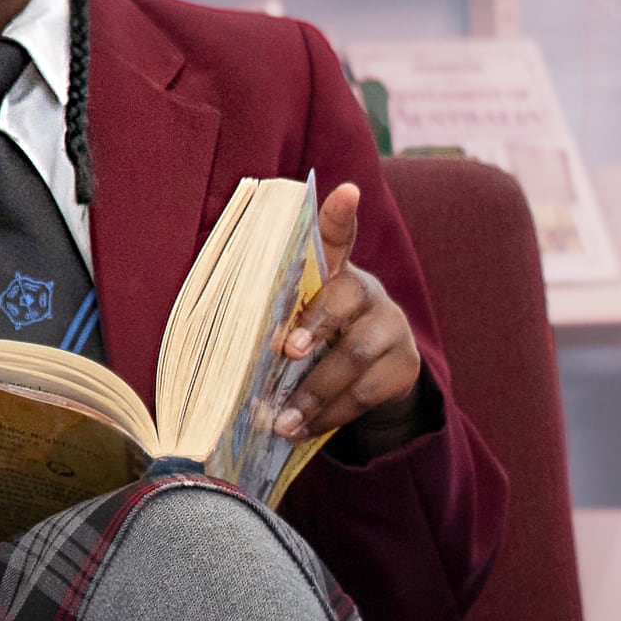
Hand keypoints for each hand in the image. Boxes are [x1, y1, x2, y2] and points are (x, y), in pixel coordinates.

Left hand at [273, 184, 422, 441]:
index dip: (339, 215)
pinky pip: (367, 392)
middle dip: (317, 324)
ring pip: (356, 355)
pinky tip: (303, 429)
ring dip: (315, 390)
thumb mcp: (291, 317)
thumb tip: (215, 330)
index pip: (336, 236)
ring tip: (281, 420)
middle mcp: (366, 291)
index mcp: (332, 272)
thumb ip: (269, 312)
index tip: (345, 191)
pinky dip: (331, 415)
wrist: (369, 376)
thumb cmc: (311, 337)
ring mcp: (391, 328)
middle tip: (290, 351)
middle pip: (346, 299)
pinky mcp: (405, 366)